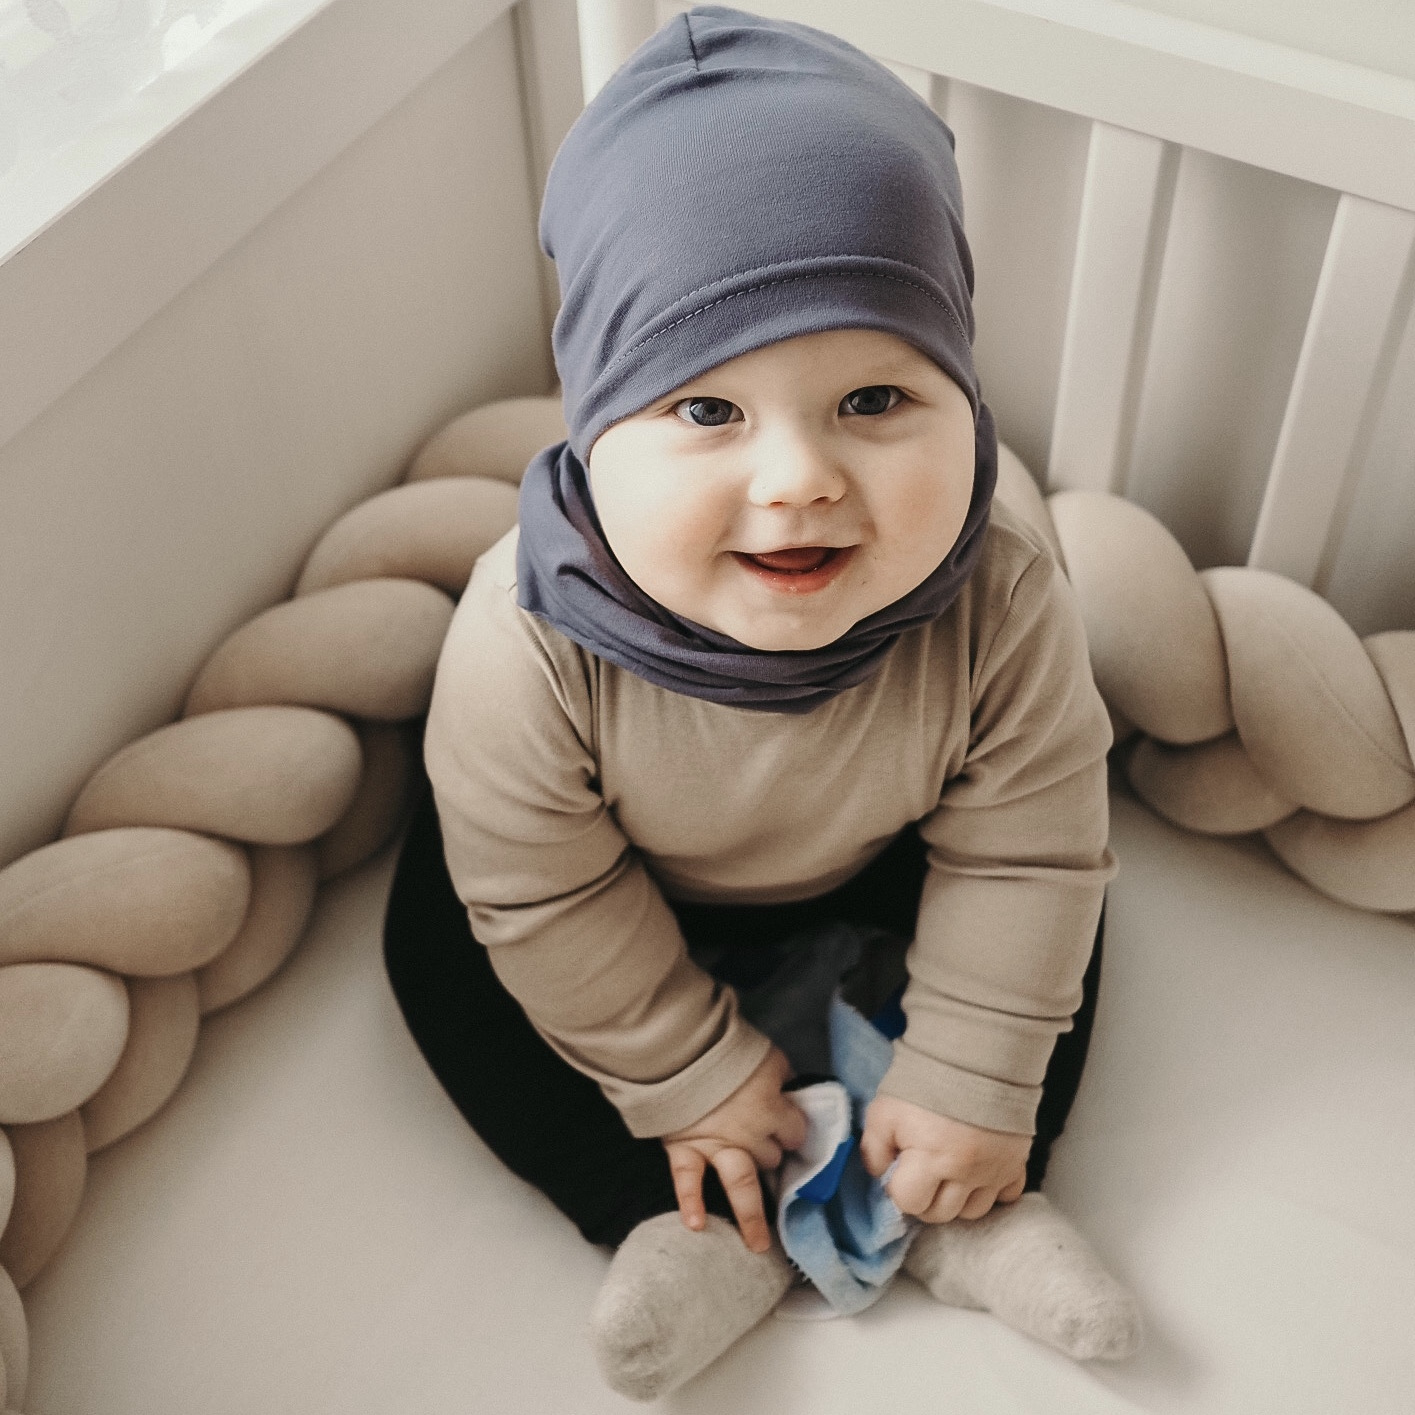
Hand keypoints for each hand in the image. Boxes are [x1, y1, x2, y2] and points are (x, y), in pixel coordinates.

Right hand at [660, 1045, 806, 1253]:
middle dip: (771, 1155)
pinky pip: (687, 1181)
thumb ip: (782, 1077)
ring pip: (741, 1183)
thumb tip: (791, 1088)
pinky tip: (697, 1227)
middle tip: (768, 1155)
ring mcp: (716, 1146)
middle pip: (771, 1157)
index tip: (789, 1127)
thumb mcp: (768, 1054)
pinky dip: (690, 1203)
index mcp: (773, 1111)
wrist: (679, 1046)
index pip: (795, 1131)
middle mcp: (749, 1136)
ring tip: (759, 1246)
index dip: (793, 1128)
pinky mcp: (684, 1148)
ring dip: (751, 1215)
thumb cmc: (727, 1047)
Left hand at [859, 1093, 1028, 1222]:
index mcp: (932, 1159)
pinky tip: (977, 1174)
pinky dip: (991, 1192)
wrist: (973, 1053)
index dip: (898, 1188)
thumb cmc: (925, 1081)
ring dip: (955, 1199)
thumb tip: (879, 1175)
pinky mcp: (1016, 1162)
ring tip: (946, 1174)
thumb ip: (874, 1149)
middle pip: (940, 1213)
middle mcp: (966, 1172)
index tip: (898, 1169)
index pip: (909, 1202)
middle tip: (920, 1172)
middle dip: (924, 1198)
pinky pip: (1006, 1196)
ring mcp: (995, 1170)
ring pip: (972, 1212)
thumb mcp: (884, 1111)